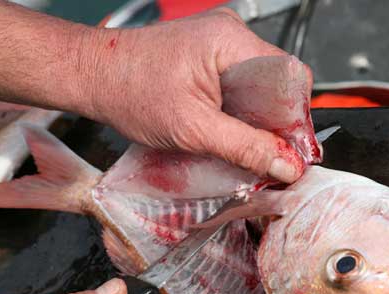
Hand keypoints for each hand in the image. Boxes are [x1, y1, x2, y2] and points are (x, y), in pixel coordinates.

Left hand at [81, 8, 307, 182]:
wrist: (93, 76)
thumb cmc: (130, 92)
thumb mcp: (193, 129)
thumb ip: (244, 148)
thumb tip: (286, 164)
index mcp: (231, 40)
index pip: (290, 78)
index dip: (295, 119)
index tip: (290, 152)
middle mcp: (231, 33)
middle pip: (277, 83)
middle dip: (274, 123)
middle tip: (265, 155)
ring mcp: (220, 42)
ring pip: (260, 87)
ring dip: (256, 119)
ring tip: (240, 144)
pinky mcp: (210, 55)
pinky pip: (241, 84)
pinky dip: (240, 111)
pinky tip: (227, 129)